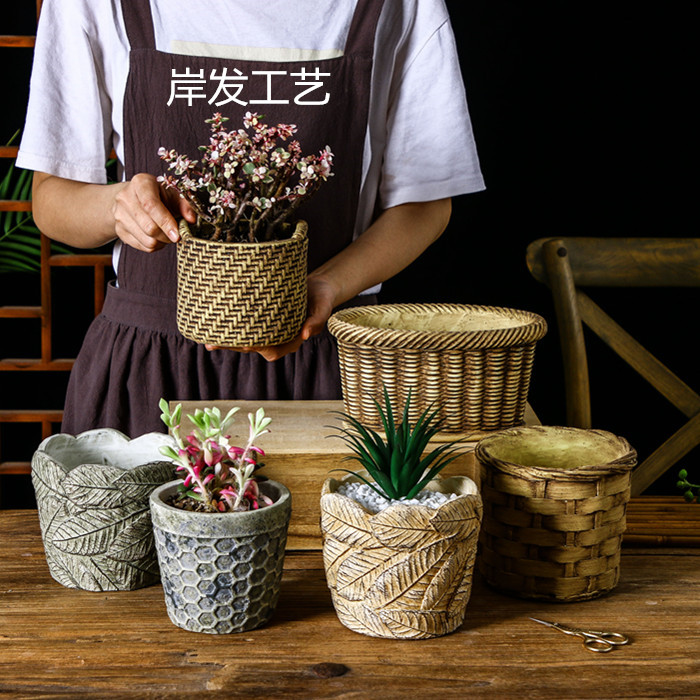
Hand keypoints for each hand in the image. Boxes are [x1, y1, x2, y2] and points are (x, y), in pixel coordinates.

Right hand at [112, 173, 195, 251]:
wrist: (133, 198)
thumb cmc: (158, 195)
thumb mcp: (173, 194)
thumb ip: (185, 205)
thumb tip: (191, 219)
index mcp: (140, 183)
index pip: (151, 206)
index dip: (166, 222)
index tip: (177, 235)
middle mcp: (125, 197)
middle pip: (149, 227)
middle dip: (167, 235)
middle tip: (176, 235)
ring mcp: (119, 215)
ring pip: (146, 240)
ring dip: (162, 242)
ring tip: (166, 234)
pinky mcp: (119, 230)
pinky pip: (142, 246)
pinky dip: (154, 246)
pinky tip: (157, 237)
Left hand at [204, 275, 338, 360]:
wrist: (316, 286)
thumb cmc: (321, 297)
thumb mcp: (323, 307)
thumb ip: (317, 321)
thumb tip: (305, 334)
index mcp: (291, 340)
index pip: (271, 349)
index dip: (256, 347)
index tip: (244, 343)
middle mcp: (277, 338)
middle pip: (252, 346)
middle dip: (233, 346)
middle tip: (214, 343)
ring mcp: (267, 330)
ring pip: (244, 339)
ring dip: (226, 341)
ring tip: (207, 339)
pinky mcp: (260, 320)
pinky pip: (244, 326)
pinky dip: (230, 327)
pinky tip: (213, 325)